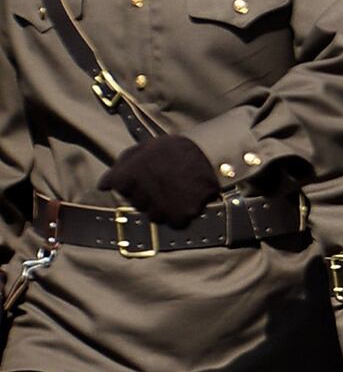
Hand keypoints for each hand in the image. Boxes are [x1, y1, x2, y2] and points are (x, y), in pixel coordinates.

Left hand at [97, 136, 223, 226]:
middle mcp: (141, 192)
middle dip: (147, 194)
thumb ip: (120, 165)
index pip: (116, 186)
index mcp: (128, 175)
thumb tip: (103, 185)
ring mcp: (162, 206)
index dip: (131, 180)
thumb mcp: (143, 148)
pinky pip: (176, 222)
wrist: (210, 153)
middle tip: (164, 180)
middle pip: (137, 204)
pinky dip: (181, 214)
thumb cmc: (174, 149)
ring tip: (176, 189)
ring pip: (154, 216)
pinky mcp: (181, 215)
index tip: (145, 174)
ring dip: (163, 206)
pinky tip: (187, 199)